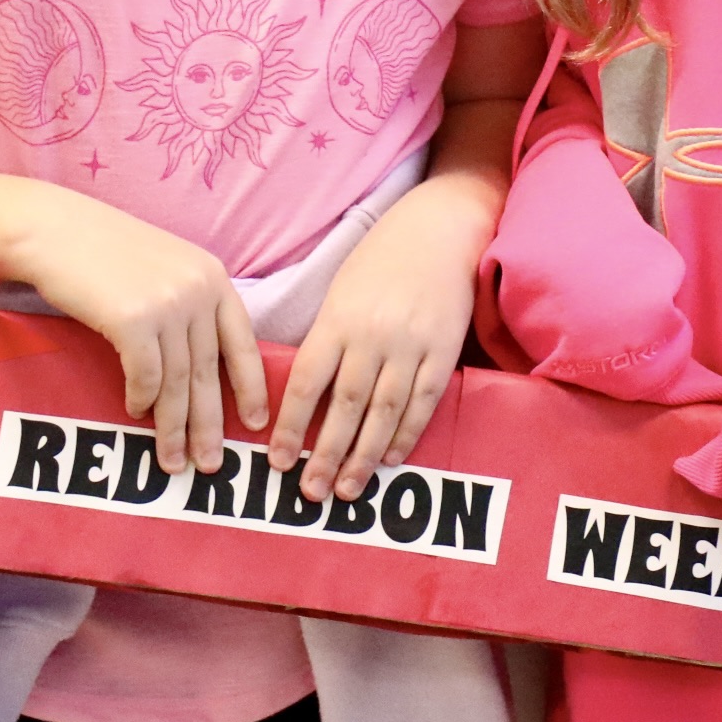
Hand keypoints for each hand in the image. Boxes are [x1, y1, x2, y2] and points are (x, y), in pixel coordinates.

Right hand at [12, 195, 266, 476]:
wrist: (55, 229)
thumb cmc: (105, 251)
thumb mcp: (165, 267)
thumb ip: (188, 305)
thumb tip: (198, 369)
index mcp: (212, 277)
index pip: (243, 342)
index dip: (251, 386)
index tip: (255, 423)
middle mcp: (197, 290)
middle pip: (209, 370)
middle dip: (210, 423)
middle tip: (211, 463)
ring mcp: (167, 304)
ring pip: (178, 382)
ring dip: (174, 427)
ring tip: (173, 461)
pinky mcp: (133, 320)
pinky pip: (145, 376)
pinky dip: (141, 400)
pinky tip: (136, 412)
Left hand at [268, 186, 486, 502]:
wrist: (440, 229)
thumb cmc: (381, 260)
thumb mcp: (340, 293)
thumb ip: (326, 340)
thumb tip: (306, 395)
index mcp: (337, 320)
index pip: (307, 382)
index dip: (292, 426)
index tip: (278, 461)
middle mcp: (372, 335)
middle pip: (344, 406)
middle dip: (325, 454)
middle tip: (310, 492)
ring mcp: (410, 344)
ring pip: (383, 411)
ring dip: (364, 455)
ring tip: (346, 488)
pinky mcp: (443, 350)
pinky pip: (422, 401)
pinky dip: (406, 433)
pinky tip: (391, 458)